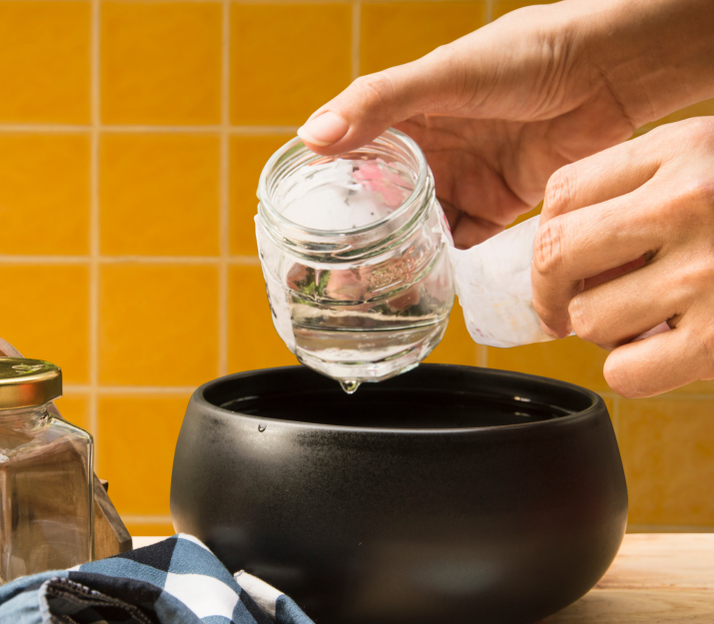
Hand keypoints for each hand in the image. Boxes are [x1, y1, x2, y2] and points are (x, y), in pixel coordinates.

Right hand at [297, 0, 713, 248]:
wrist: (607, 71)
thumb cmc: (523, 55)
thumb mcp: (440, 75)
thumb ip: (378, 103)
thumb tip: (313, 136)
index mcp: (404, 116)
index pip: (350, 158)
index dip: (324, 193)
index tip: (299, 229)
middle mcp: (429, 151)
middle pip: (381, 203)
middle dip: (358, 238)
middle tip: (334, 274)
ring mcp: (463, 179)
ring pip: (418, 228)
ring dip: (401, 254)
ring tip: (377, 285)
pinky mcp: (499, 204)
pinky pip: (465, 241)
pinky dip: (450, 259)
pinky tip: (432, 274)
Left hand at [532, 118, 713, 397]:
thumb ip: (649, 184)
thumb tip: (560, 242)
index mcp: (687, 149)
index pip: (564, 190)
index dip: (547, 233)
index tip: (560, 261)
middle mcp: (693, 202)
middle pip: (554, 253)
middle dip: (551, 290)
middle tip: (568, 306)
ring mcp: (711, 272)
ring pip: (588, 319)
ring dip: (605, 332)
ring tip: (649, 322)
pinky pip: (624, 372)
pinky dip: (635, 372)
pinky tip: (670, 353)